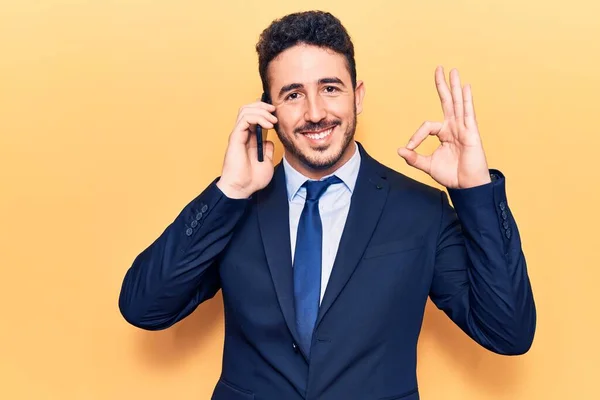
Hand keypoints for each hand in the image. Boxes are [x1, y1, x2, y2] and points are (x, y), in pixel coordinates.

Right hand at [217, 100, 277, 198]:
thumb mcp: (267, 162)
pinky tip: (268, 125)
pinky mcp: (236, 137)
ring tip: (272, 119)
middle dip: (262, 105)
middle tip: (274, 110)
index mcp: (249, 139)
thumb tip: (269, 141)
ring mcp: (238, 134)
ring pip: (246, 110)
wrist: (242, 188)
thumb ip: (267, 149)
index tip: (277, 114)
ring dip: (261, 110)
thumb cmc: (252, 179)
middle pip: (248, 109)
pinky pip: (245, 119)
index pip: (254, 116)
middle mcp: (243, 134)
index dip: (264, 110)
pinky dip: (258, 117)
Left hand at [397, 66, 490, 188]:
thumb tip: (399, 150)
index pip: (427, 126)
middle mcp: (454, 127)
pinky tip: (466, 87)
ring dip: (455, 87)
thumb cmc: (451, 175)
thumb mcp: (427, 165)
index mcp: (444, 133)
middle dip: (442, 85)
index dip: (416, 136)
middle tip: (439, 68)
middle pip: (447, 102)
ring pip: (457, 103)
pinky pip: (468, 114)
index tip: (409, 148)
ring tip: (452, 71)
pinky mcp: (471, 133)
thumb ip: (413, 158)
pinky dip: (466, 101)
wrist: (466, 186)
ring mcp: (463, 128)